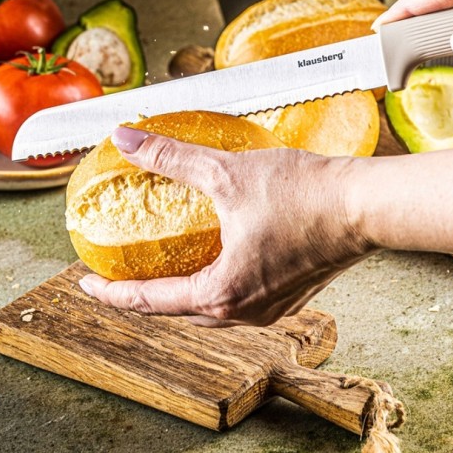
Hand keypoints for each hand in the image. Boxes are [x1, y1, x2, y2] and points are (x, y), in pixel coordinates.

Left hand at [78, 126, 374, 326]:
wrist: (366, 205)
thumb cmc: (306, 195)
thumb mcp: (227, 172)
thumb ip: (172, 158)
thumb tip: (127, 140)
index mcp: (222, 295)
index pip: (148, 303)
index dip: (111, 293)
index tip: (87, 284)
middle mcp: (245, 311)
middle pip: (177, 310)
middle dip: (144, 293)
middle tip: (120, 273)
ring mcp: (271, 306)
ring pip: (210, 304)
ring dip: (181, 286)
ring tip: (162, 262)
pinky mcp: (290, 291)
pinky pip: (238, 294)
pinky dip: (213, 278)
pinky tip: (213, 251)